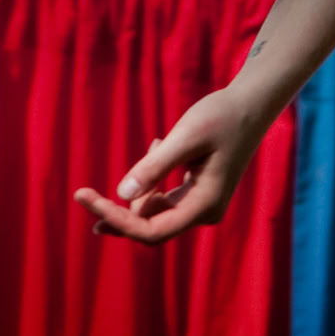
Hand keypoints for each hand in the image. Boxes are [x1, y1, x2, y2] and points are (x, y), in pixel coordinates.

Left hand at [76, 85, 267, 245]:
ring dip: (142, 186)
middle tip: (83, 194)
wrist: (251, 104)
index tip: (86, 199)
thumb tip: (121, 194)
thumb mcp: (185, 137)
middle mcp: (203, 213)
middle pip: (149, 227)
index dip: (116, 220)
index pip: (150, 230)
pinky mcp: (198, 193)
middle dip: (118, 211)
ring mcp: (201, 205)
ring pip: (155, 212)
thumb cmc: (221, 116)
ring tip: (159, 144)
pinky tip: (161, 145)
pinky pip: (165, 197)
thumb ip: (155, 167)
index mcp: (204, 207)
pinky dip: (154, 178)